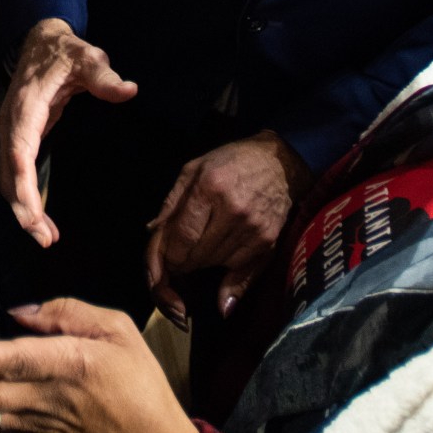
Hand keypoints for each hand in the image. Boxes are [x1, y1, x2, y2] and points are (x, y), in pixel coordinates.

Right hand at [0, 19, 139, 246]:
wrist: (40, 39)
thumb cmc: (64, 51)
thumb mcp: (87, 58)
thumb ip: (104, 75)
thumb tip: (128, 89)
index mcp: (25, 107)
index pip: (18, 153)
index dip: (23, 187)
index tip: (34, 216)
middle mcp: (10, 123)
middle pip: (8, 174)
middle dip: (23, 209)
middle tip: (45, 239)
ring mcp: (10, 131)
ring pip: (7, 178)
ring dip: (23, 208)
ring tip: (46, 236)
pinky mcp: (16, 138)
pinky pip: (15, 173)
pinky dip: (24, 197)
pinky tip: (40, 216)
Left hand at [145, 131, 308, 324]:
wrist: (279, 164)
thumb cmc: (230, 162)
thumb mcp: (193, 169)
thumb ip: (171, 202)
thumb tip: (153, 234)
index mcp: (209, 188)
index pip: (183, 237)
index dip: (170, 254)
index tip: (166, 258)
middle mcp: (233, 211)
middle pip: (198, 255)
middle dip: (183, 261)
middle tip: (180, 257)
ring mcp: (253, 229)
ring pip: (216, 263)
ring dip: (203, 263)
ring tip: (201, 249)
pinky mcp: (268, 242)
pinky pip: (238, 269)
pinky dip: (224, 268)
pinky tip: (218, 259)